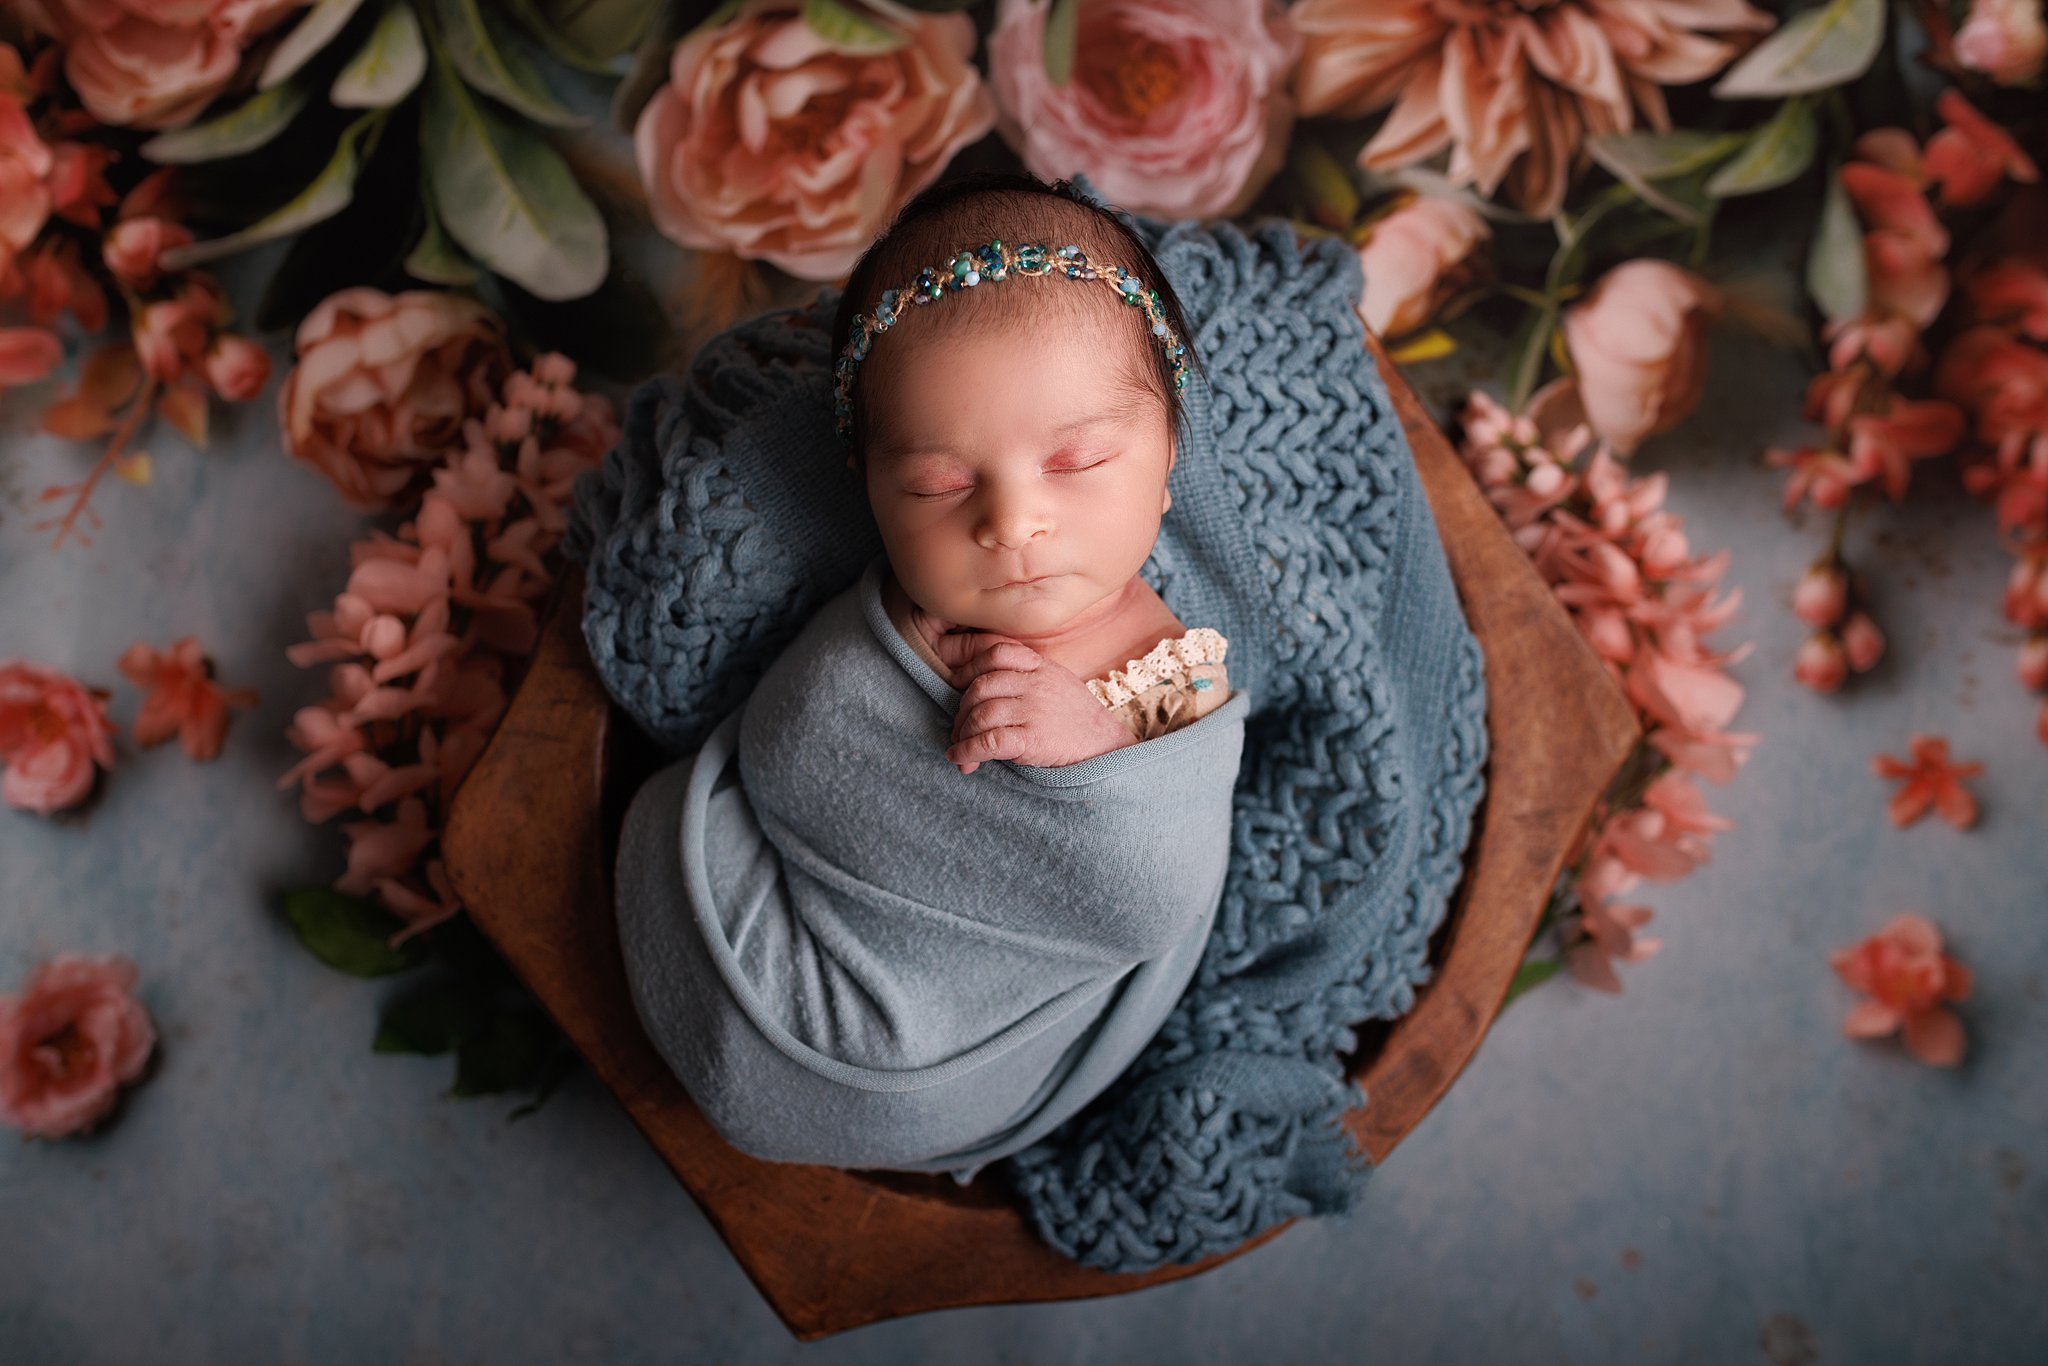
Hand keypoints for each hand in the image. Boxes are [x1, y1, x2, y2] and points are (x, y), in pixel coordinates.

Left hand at [933, 633, 1136, 774]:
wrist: (1106, 746)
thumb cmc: (1076, 716)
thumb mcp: (1057, 680)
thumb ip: (1026, 673)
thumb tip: (981, 681)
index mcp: (1039, 667)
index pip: (996, 652)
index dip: (969, 667)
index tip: (957, 684)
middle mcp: (1035, 685)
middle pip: (980, 687)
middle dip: (962, 710)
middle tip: (960, 728)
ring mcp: (1034, 711)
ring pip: (980, 714)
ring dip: (962, 734)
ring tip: (961, 747)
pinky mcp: (1033, 740)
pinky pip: (988, 742)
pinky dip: (967, 752)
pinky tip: (961, 760)